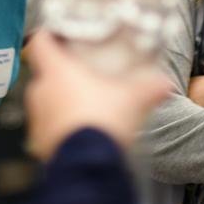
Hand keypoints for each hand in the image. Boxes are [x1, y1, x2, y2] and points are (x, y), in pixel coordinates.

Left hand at [23, 31, 171, 160]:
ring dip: (61, 102)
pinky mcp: (39, 142)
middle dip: (62, 74)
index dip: (48, 36)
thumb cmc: (104, 122)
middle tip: (83, 75)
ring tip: (85, 106)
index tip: (57, 36)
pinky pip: (48, 127)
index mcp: (57, 71)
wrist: (89, 167)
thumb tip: (166, 84)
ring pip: (46, 101)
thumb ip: (150, 87)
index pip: (40, 43)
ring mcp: (37, 118)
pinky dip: (61, 127)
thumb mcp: (134, 99)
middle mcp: (41, 91)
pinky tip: (81, 132)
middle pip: (44, 73)